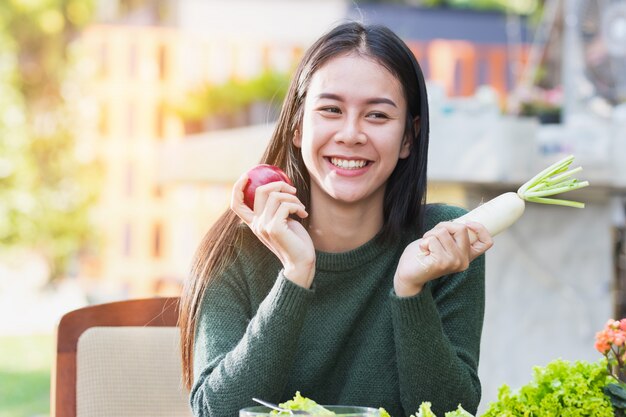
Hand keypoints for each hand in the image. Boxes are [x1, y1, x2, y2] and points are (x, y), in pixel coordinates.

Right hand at [230, 173, 315, 287]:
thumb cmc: (295, 241)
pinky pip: (286, 205)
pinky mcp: (274, 228)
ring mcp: (264, 226)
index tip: (248, 175)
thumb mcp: (283, 221)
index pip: (236, 205)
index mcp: (255, 223)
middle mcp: (256, 224)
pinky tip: (303, 214)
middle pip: (259, 191)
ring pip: (276, 196)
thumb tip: (281, 186)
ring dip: (293, 197)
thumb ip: (277, 208)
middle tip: (293, 189)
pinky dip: (297, 206)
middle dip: (278, 184)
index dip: (238, 188)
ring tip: (301, 207)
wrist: (301, 262)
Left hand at [393, 221, 492, 296]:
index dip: (480, 228)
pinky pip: (432, 239)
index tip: (467, 223)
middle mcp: (464, 260)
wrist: (409, 274)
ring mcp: (454, 262)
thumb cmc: (425, 255)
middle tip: (432, 236)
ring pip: (443, 232)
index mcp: (467, 256)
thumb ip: (452, 234)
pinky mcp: (442, 262)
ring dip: (430, 234)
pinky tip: (423, 252)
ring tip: (426, 246)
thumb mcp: (443, 242)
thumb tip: (459, 221)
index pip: (487, 242)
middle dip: (443, 226)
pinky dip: (424, 242)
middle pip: (461, 228)